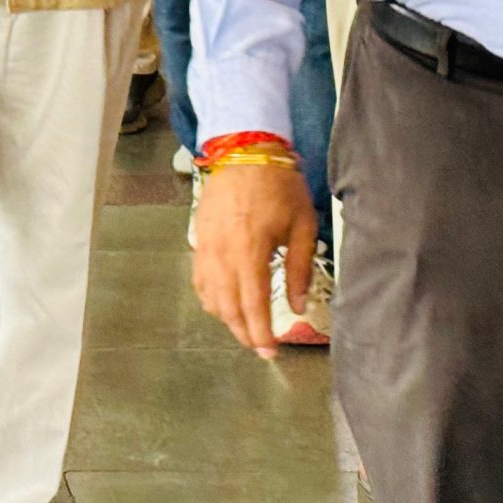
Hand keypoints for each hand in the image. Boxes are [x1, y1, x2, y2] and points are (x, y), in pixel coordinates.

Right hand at [192, 161, 317, 359]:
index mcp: (251, 251)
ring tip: (246, 327)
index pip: (253, 306)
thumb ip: (299, 269)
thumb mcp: (302, 225)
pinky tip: (224, 302)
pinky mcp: (199, 239)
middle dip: (244, 333)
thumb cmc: (278, 185)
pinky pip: (200, 278)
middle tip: (261, 347)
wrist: (246, 151)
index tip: (270, 351)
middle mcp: (223, 254)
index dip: (261, 334)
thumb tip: (297, 305)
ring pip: (210, 297)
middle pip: (228, 308)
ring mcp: (206, 247)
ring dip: (227, 318)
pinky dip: (210, 297)